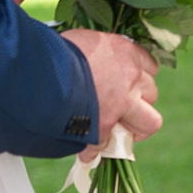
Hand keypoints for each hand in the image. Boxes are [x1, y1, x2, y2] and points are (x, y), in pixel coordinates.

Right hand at [61, 29, 161, 158]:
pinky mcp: (105, 126)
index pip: (150, 66)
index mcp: (125, 52)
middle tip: (121, 107)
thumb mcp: (82, 41)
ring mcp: (121, 105)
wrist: (40, 71)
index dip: (139, 76)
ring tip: (117, 133)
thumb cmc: (55, 50)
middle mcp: (130, 78)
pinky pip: (108, 145)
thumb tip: (92, 59)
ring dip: (134, 129)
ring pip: (149, 123)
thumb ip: (97, 53)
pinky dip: (97, 150)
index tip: (129, 82)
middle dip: (139, 101)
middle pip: (152, 93)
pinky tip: (86, 152)